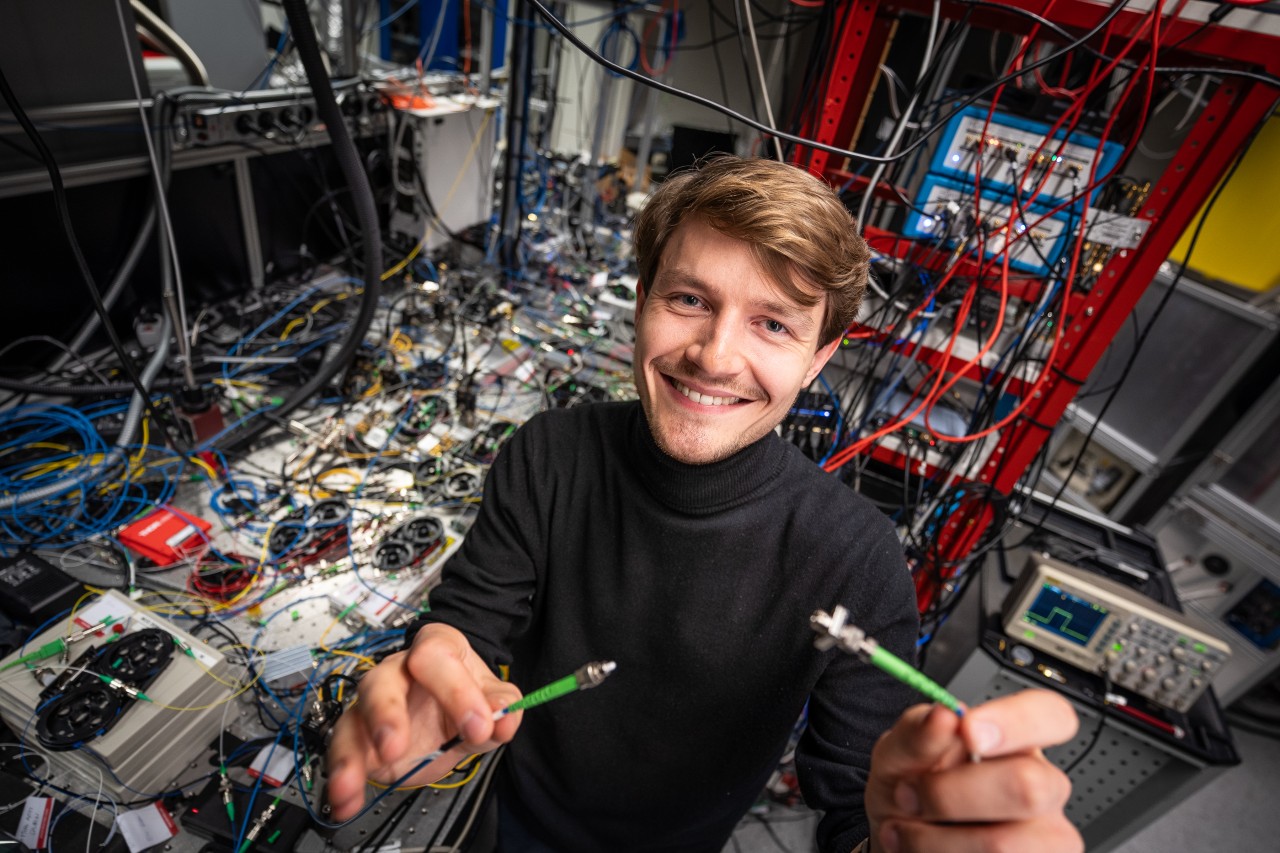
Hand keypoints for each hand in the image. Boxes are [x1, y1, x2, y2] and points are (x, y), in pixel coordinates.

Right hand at [326, 623, 522, 821]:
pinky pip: (344, 751)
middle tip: (396, 747)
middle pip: (382, 682)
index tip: (478, 726)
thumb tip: (505, 718)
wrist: (448, 706)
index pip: (436, 656)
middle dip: (386, 714)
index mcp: (435, 650)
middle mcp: (398, 671)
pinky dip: (343, 777)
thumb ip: (501, 705)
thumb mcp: (491, 697)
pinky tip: (345, 800)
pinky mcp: (360, 735)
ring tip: (351, 784)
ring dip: (350, 753)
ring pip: (354, 718)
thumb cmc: (465, 692)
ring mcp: (374, 702)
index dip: (456, 690)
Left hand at [865, 689, 1082, 852]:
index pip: (1052, 715)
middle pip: (1028, 786)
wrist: (897, 844)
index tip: (968, 731)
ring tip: (906, 832)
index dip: (1017, 721)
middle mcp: (1043, 787)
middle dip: (949, 795)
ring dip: (934, 840)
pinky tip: (924, 852)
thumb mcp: (898, 754)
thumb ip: (917, 732)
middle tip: (908, 795)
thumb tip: (944, 715)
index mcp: (1016, 742)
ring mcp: (1047, 839)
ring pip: (1003, 844)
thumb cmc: (908, 793)